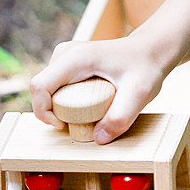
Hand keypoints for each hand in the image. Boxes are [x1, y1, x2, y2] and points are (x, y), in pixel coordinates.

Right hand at [30, 35, 172, 143]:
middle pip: (43, 92)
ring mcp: (64, 59)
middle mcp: (64, 55)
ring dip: (63, 109)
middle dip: (57, 114)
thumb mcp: (140, 94)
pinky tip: (91, 106)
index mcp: (75, 58)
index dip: (44, 112)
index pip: (40, 86)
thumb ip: (120, 118)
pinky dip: (67, 104)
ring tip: (94, 110)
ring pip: (48, 92)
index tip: (65, 126)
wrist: (150, 51)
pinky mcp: (67, 66)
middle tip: (88, 120)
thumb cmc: (145, 67)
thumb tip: (98, 139)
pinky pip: (56, 91)